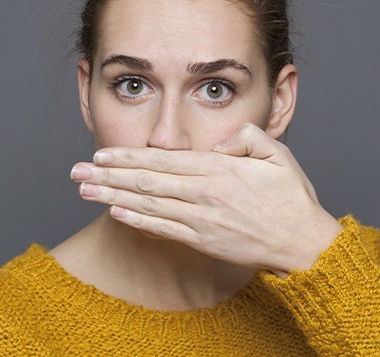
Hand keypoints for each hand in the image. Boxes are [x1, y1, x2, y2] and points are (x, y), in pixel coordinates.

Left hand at [71, 123, 341, 276]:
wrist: (302, 242)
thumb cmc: (291, 197)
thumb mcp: (278, 154)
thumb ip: (246, 138)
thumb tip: (218, 142)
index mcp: (219, 170)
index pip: (163, 160)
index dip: (129, 157)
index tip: (102, 153)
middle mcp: (204, 194)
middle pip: (146, 182)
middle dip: (108, 175)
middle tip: (77, 171)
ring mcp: (200, 220)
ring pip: (148, 205)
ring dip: (112, 197)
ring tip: (85, 191)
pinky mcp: (202, 240)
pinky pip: (162, 230)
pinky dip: (137, 221)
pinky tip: (115, 214)